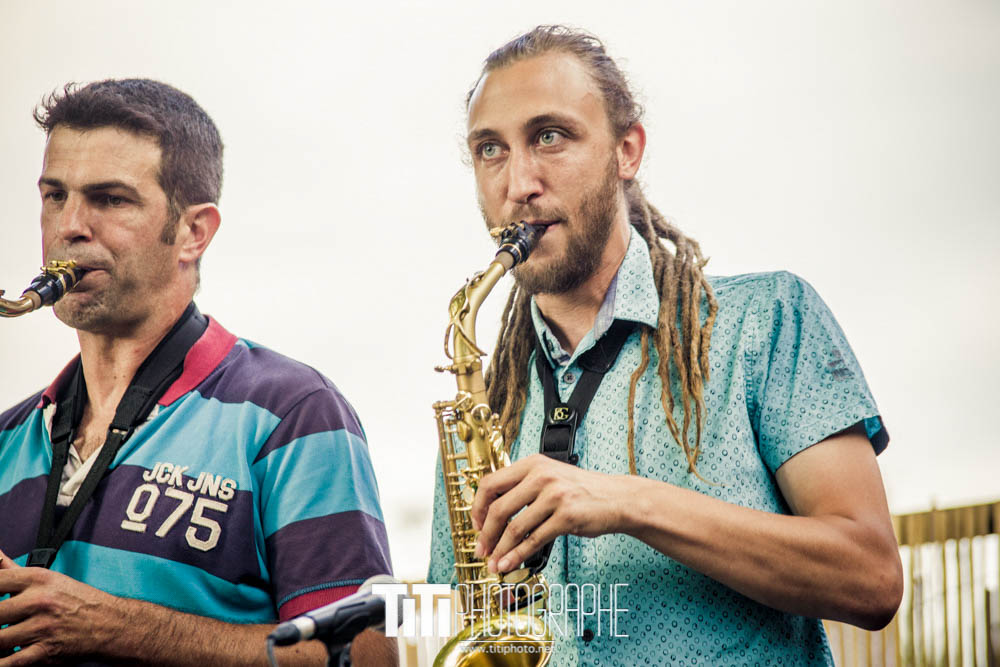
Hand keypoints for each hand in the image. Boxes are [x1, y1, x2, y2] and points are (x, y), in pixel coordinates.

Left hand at [0, 549, 118, 664]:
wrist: (109, 623)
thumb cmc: (78, 601)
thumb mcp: (47, 578)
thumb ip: (11, 569)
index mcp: (38, 579)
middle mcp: (39, 601)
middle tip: (2, 620)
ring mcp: (41, 628)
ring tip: (4, 638)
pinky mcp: (44, 652)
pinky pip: (11, 662)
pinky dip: (4, 662)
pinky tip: (5, 655)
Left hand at [470, 454, 631, 573]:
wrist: (616, 498)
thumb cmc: (581, 491)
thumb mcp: (550, 477)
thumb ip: (523, 488)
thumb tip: (491, 513)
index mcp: (532, 464)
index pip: (491, 483)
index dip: (478, 507)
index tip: (476, 525)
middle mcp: (541, 476)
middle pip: (499, 508)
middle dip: (485, 534)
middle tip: (480, 550)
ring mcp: (554, 496)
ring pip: (514, 528)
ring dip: (499, 550)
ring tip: (493, 563)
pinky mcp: (566, 517)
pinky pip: (534, 540)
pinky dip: (517, 555)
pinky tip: (509, 563)